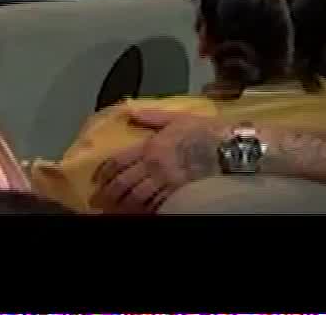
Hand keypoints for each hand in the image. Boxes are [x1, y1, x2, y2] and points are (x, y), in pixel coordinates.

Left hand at [89, 109, 226, 213]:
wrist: (229, 148)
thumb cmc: (206, 131)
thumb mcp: (177, 118)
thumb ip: (152, 117)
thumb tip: (132, 113)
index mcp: (151, 145)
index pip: (118, 160)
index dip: (104, 171)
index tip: (96, 179)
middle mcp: (154, 165)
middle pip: (124, 182)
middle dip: (109, 193)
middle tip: (100, 200)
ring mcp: (166, 182)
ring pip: (137, 197)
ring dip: (124, 205)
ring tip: (116, 210)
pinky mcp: (179, 195)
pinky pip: (157, 206)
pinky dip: (145, 211)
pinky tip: (140, 213)